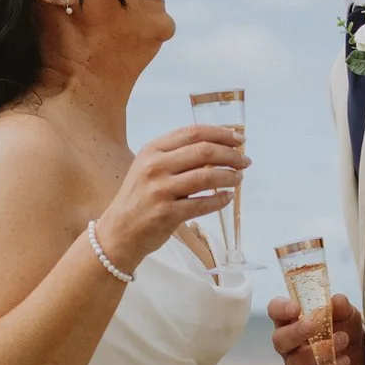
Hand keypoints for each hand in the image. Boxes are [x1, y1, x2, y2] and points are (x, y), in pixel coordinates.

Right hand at [94, 125, 246, 269]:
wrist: (119, 231)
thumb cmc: (138, 198)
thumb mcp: (149, 167)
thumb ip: (176, 155)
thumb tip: (218, 148)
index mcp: (152, 150)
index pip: (193, 133)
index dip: (221, 134)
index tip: (238, 139)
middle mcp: (155, 166)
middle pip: (204, 151)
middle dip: (231, 154)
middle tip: (245, 161)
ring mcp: (160, 190)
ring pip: (207, 176)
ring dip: (230, 176)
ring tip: (238, 178)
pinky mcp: (167, 213)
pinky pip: (203, 204)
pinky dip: (220, 200)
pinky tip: (227, 198)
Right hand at [265, 291, 364, 364]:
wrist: (358, 350)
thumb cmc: (343, 325)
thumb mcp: (345, 312)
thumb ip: (340, 306)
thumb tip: (336, 301)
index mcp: (290, 319)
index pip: (275, 310)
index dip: (281, 309)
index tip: (296, 307)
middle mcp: (288, 341)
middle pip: (279, 339)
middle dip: (295, 333)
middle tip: (313, 325)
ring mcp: (296, 362)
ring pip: (297, 361)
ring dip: (320, 351)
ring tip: (343, 338)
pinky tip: (344, 359)